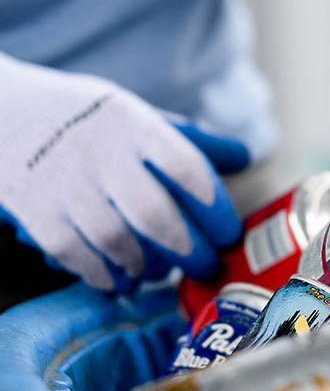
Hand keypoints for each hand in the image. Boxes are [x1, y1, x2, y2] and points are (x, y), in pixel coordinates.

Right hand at [0, 55, 248, 290]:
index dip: (215, 208)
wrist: (4, 111)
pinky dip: (103, 273)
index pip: (186, 168)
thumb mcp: (138, 115)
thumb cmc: (87, 118)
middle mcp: (102, 154)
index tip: (229, 233)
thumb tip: (245, 157)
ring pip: (116, 241)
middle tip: (206, 264)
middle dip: (189, 250)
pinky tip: (119, 279)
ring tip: (161, 271)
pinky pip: (75, 254)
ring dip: (146, 266)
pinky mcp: (35, 210)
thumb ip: (190, 141)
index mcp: (135, 125)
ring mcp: (65, 184)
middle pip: (154, 215)